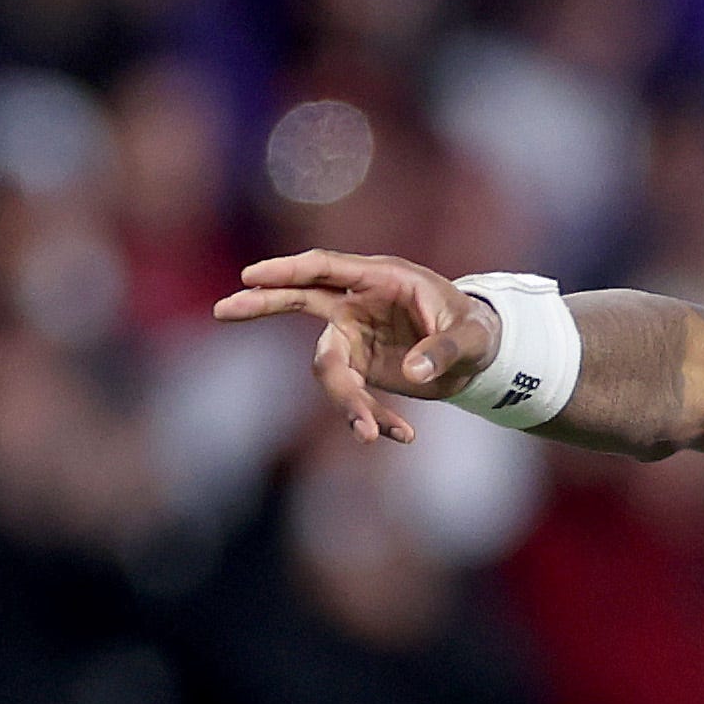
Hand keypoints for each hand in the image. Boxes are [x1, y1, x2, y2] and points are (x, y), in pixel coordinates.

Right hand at [213, 250, 499, 443]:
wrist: (480, 354)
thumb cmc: (475, 329)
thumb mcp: (472, 337)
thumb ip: (444, 350)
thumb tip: (411, 372)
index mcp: (381, 279)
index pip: (324, 268)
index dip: (287, 270)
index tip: (251, 276)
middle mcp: (357, 304)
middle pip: (300, 301)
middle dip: (262, 304)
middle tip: (223, 310)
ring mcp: (354, 336)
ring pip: (329, 367)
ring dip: (347, 401)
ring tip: (371, 434)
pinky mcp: (361, 367)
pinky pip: (354, 395)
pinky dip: (373, 416)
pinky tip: (402, 436)